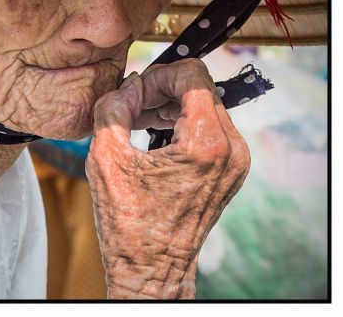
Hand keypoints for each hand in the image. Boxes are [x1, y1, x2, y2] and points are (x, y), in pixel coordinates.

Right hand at [85, 59, 250, 298]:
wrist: (152, 268)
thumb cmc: (128, 223)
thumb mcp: (105, 157)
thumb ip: (112, 108)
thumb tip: (127, 85)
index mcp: (206, 143)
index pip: (193, 74)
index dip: (158, 76)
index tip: (135, 94)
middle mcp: (232, 148)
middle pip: (201, 88)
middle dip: (162, 90)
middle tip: (132, 108)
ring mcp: (236, 160)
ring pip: (206, 105)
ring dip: (171, 104)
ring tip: (140, 121)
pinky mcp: (231, 169)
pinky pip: (210, 127)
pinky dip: (182, 122)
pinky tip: (156, 134)